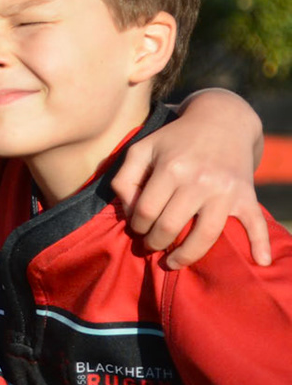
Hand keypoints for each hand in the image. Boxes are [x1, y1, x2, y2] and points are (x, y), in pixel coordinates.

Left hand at [114, 90, 273, 268]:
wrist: (222, 121)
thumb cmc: (174, 140)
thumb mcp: (141, 149)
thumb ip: (124, 179)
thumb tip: (129, 213)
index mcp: (171, 168)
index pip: (145, 211)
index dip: (136, 226)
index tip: (137, 229)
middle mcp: (199, 180)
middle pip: (171, 226)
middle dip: (155, 242)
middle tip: (151, 246)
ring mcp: (225, 190)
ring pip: (206, 234)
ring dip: (187, 255)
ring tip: (173, 263)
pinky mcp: (246, 195)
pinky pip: (256, 223)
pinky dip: (260, 244)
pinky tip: (260, 262)